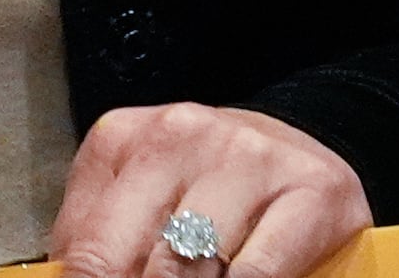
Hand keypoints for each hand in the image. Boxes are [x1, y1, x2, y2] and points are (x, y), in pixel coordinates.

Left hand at [51, 104, 370, 277]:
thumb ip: (97, 240)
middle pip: (136, 257)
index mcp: (124, 138)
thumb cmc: (203, 186)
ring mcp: (249, 157)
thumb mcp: (138, 199)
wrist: (295, 148)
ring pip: (195, 265)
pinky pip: (260, 272)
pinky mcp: (312, 189)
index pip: (87, 246)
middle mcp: (183, 135)